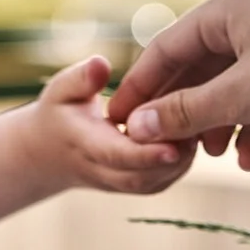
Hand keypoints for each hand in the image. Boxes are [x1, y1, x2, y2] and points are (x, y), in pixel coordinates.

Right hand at [26, 53, 198, 192]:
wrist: (49, 153)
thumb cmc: (59, 112)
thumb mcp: (61, 89)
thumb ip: (81, 77)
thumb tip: (102, 64)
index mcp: (83, 146)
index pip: (117, 155)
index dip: (146, 153)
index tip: (174, 147)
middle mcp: (101, 172)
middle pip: (140, 177)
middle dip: (172, 158)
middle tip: (200, 128)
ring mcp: (119, 183)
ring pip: (155, 182)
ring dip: (181, 159)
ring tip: (200, 124)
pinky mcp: (135, 185)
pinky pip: (161, 180)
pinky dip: (182, 161)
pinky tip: (195, 132)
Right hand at [107, 0, 249, 169]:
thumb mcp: (240, 95)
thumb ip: (185, 113)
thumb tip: (136, 129)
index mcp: (228, 9)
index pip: (166, 48)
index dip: (140, 88)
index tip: (118, 122)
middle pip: (197, 71)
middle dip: (181, 113)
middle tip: (160, 147)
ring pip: (230, 91)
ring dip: (217, 126)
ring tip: (211, 156)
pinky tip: (249, 159)